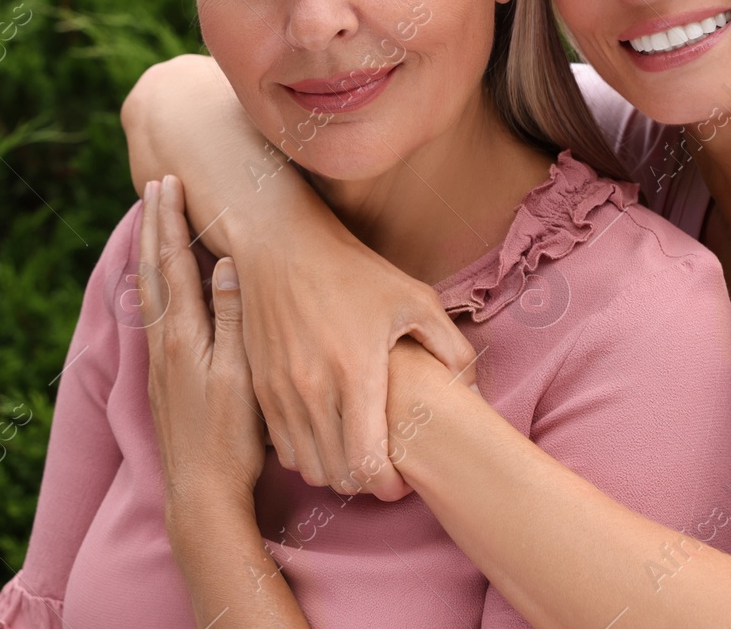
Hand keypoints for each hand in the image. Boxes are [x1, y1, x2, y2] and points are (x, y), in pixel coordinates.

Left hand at [138, 175, 266, 512]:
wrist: (199, 495)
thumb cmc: (229, 438)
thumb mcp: (241, 374)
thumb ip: (235, 317)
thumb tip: (228, 261)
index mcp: (181, 335)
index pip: (172, 262)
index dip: (170, 220)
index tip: (167, 182)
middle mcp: (162, 343)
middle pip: (151, 270)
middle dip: (153, 225)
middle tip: (152, 186)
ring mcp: (159, 363)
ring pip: (149, 292)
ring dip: (150, 252)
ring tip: (152, 224)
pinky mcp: (163, 380)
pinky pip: (154, 314)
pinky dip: (154, 285)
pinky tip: (159, 289)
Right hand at [241, 230, 476, 501]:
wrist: (281, 244)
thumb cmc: (353, 271)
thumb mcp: (416, 299)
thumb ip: (451, 347)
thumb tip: (471, 390)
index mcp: (355, 373)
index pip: (367, 465)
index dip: (388, 486)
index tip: (402, 479)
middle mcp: (312, 390)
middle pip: (338, 476)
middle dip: (365, 483)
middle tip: (383, 467)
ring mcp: (280, 391)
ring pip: (307, 468)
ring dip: (334, 472)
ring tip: (354, 454)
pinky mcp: (259, 387)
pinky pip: (282, 447)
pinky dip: (305, 454)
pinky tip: (326, 434)